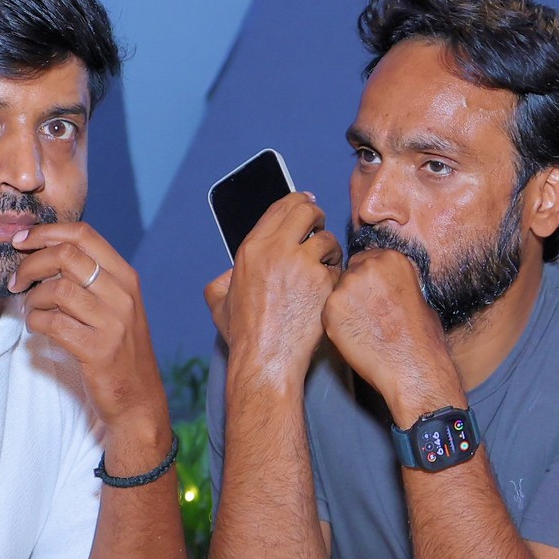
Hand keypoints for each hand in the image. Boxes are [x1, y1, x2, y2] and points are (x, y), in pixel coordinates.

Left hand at [12, 222, 170, 467]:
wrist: (138, 399)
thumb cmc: (118, 349)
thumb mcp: (114, 306)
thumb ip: (89, 278)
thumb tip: (43, 251)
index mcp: (126, 277)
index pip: (83, 234)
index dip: (46, 232)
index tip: (21, 241)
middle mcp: (123, 295)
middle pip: (66, 255)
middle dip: (30, 264)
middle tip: (15, 280)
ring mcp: (113, 323)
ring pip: (56, 290)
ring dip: (32, 299)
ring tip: (31, 310)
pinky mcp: (98, 350)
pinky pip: (52, 323)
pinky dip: (35, 322)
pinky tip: (37, 328)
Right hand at [208, 192, 340, 387]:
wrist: (266, 358)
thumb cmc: (245, 336)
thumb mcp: (219, 303)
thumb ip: (221, 282)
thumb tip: (227, 274)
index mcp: (251, 248)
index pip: (280, 206)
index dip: (298, 201)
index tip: (307, 203)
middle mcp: (275, 249)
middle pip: (307, 210)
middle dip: (317, 217)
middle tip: (320, 230)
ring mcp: (301, 264)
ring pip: (328, 238)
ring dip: (330, 250)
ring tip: (324, 268)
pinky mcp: (323, 281)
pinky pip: (338, 267)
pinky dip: (336, 277)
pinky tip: (327, 291)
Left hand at [322, 244, 462, 421]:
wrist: (412, 366)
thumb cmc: (421, 338)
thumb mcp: (418, 296)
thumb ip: (393, 284)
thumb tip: (383, 288)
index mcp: (391, 258)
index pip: (366, 260)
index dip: (368, 280)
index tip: (372, 294)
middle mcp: (366, 266)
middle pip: (349, 273)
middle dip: (356, 291)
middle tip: (366, 314)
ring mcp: (346, 287)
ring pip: (337, 293)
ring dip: (345, 307)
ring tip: (363, 328)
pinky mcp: (331, 309)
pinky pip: (328, 313)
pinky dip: (336, 324)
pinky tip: (354, 337)